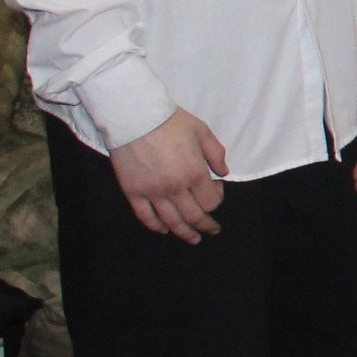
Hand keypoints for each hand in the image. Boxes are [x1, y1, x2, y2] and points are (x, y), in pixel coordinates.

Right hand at [113, 109, 230, 242]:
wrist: (134, 117)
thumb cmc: (170, 121)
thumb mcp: (202, 131)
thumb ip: (216, 153)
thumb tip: (224, 173)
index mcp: (195, 173)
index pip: (211, 201)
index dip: (217, 199)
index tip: (215, 189)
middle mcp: (175, 187)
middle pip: (194, 216)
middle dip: (206, 225)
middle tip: (212, 230)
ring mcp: (153, 192)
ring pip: (171, 221)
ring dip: (184, 233)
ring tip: (193, 239)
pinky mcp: (133, 192)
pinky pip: (145, 216)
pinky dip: (156, 226)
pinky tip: (164, 230)